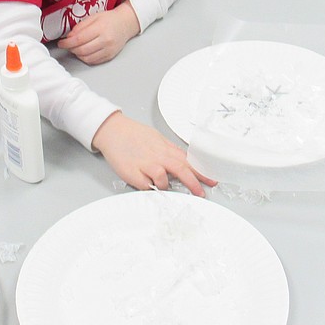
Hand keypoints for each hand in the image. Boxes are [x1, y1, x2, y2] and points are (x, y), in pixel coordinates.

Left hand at [57, 3, 139, 64]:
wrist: (125, 24)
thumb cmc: (109, 19)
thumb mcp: (93, 17)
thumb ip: (80, 27)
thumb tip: (69, 37)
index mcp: (100, 28)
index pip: (79, 39)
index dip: (67, 43)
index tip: (61, 43)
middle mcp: (105, 40)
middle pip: (82, 50)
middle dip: (71, 49)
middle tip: (67, 45)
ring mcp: (108, 50)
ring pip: (87, 58)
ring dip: (77, 54)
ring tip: (75, 48)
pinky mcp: (110, 56)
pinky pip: (93, 61)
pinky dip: (85, 58)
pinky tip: (83, 52)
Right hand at [91, 112, 215, 196]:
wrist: (112, 130)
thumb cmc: (133, 134)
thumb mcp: (157, 139)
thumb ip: (170, 151)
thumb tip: (183, 160)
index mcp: (165, 149)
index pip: (188, 162)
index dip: (201, 172)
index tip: (211, 181)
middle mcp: (157, 156)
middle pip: (180, 170)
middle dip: (193, 183)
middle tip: (201, 193)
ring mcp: (145, 164)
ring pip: (163, 179)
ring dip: (166, 185)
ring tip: (161, 185)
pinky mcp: (132, 173)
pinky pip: (145, 185)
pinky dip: (149, 187)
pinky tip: (147, 184)